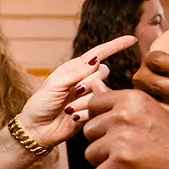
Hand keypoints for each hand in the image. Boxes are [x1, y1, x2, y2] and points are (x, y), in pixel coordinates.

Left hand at [16, 35, 138, 148]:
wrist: (37, 130)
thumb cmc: (40, 104)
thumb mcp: (54, 85)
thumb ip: (75, 73)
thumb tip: (96, 60)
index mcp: (73, 69)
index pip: (97, 54)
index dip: (114, 46)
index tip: (131, 39)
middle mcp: (83, 80)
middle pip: (103, 71)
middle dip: (91, 81)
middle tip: (74, 92)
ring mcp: (89, 96)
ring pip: (102, 89)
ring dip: (87, 99)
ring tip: (69, 108)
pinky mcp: (92, 111)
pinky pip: (100, 107)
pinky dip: (88, 111)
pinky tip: (74, 116)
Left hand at [77, 88, 168, 168]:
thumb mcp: (150, 115)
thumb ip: (120, 105)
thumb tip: (92, 85)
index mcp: (132, 97)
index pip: (93, 105)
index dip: (100, 124)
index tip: (117, 136)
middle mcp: (124, 113)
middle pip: (89, 132)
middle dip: (104, 148)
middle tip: (131, 156)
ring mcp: (122, 136)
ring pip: (91, 155)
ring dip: (108, 168)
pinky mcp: (122, 160)